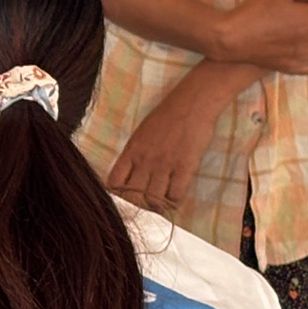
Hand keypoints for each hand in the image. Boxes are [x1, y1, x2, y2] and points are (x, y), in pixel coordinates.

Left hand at [107, 85, 224, 212]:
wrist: (193, 102)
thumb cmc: (167, 116)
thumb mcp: (141, 134)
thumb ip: (134, 155)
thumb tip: (130, 175)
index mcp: (131, 151)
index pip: (114, 183)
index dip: (118, 195)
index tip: (127, 197)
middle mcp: (144, 160)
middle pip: (133, 197)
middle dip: (138, 205)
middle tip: (146, 205)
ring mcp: (165, 165)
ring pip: (154, 200)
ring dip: (157, 205)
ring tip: (161, 203)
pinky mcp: (185, 167)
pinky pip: (175, 195)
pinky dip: (174, 200)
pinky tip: (175, 195)